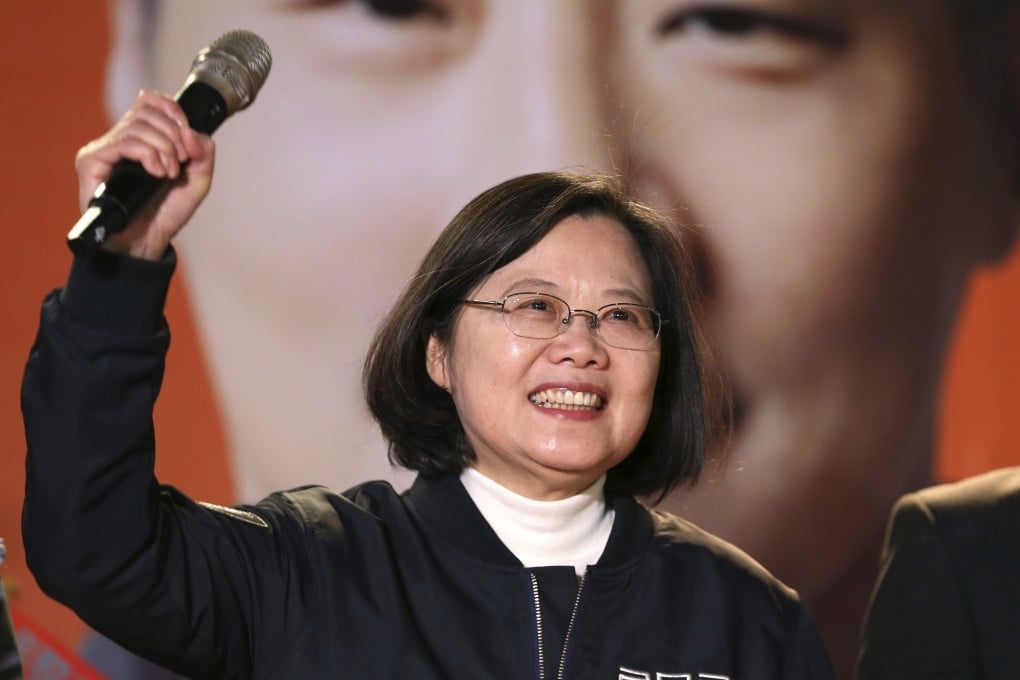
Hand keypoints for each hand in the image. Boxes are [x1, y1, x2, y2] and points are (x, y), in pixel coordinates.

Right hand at [75, 89, 214, 259]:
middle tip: (179, 164)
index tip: (188, 140)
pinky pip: (124, 141)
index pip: (151, 100)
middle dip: (174, 136)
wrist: (147, 241)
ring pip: (138, 125)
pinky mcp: (92, 160)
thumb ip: (203, 152)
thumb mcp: (197, 180)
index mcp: (142, 137)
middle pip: (147, 110)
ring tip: (168, 174)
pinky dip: (148, 154)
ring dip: (164, 149)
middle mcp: (120, 138)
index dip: (174, 112)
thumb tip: (191, 132)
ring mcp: (104, 148)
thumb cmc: (166, 213)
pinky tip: (157, 173)